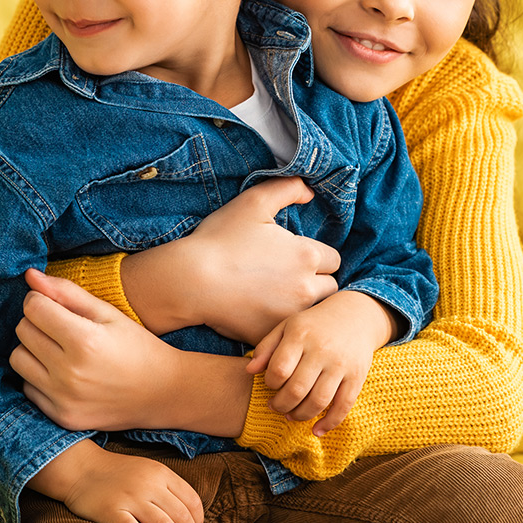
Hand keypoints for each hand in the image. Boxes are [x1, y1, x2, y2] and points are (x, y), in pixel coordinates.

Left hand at [10, 269, 185, 431]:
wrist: (161, 392)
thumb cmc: (136, 345)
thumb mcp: (108, 313)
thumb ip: (67, 292)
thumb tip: (30, 276)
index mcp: (84, 340)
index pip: (33, 308)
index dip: (40, 299)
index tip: (54, 303)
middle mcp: (69, 372)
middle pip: (23, 331)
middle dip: (36, 321)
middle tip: (60, 325)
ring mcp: (63, 398)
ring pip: (18, 360)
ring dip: (32, 349)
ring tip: (57, 348)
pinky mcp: (60, 416)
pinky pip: (28, 388)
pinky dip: (38, 376)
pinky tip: (62, 372)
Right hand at [30, 440, 202, 522]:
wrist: (83, 468)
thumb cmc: (119, 472)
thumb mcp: (148, 469)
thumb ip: (167, 486)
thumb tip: (189, 514)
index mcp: (160, 473)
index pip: (191, 500)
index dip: (198, 520)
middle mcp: (149, 484)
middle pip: (180, 515)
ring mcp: (130, 498)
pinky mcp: (112, 512)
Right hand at [122, 176, 340, 342]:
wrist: (189, 281)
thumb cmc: (220, 239)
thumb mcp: (254, 201)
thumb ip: (288, 187)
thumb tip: (311, 193)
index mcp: (307, 255)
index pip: (333, 259)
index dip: (315, 256)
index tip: (294, 256)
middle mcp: (306, 289)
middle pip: (330, 288)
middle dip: (315, 282)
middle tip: (288, 277)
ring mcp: (289, 316)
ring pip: (312, 312)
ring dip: (302, 305)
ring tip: (278, 296)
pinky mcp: (272, 335)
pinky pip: (287, 332)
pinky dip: (280, 324)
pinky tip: (261, 312)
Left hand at [246, 290, 396, 435]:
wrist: (355, 315)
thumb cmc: (313, 324)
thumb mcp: (287, 327)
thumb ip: (266, 348)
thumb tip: (248, 371)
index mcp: (301, 335)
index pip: (279, 369)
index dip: (270, 383)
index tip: (270, 384)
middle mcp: (322, 350)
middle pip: (297, 390)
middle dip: (281, 405)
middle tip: (275, 406)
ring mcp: (341, 364)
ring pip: (318, 401)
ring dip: (300, 415)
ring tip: (291, 415)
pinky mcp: (357, 376)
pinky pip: (343, 406)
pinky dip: (329, 423)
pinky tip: (316, 430)